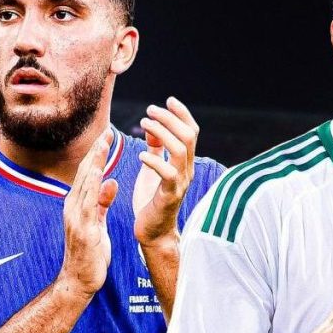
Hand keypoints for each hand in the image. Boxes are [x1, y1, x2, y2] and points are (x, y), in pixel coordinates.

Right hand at [60, 131, 118, 294]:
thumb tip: (110, 181)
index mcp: (78, 205)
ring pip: (85, 184)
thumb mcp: (98, 224)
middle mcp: (73, 207)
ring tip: (103, 145)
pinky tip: (102, 175)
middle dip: (96, 152)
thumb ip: (103, 203)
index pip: (88, 174)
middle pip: (85, 173)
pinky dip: (94, 187)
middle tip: (106, 131)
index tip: (106, 136)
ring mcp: (75, 218)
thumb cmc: (90, 254)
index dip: (97, 154)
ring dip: (94, 163)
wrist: (78, 281)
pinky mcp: (83, 230)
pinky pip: (89, 204)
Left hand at [132, 97, 199, 249]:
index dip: (183, 114)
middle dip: (170, 119)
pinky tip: (141, 155)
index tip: (168, 100)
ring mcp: (180, 183)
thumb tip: (152, 126)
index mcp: (184, 163)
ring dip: (162, 133)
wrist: (152, 232)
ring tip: (143, 124)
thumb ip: (155, 148)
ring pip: (180, 150)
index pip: (192, 132)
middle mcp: (187, 171)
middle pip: (188, 136)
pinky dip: (154, 160)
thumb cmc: (151, 200)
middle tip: (150, 110)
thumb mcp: (152, 169)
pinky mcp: (170, 196)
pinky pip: (167, 174)